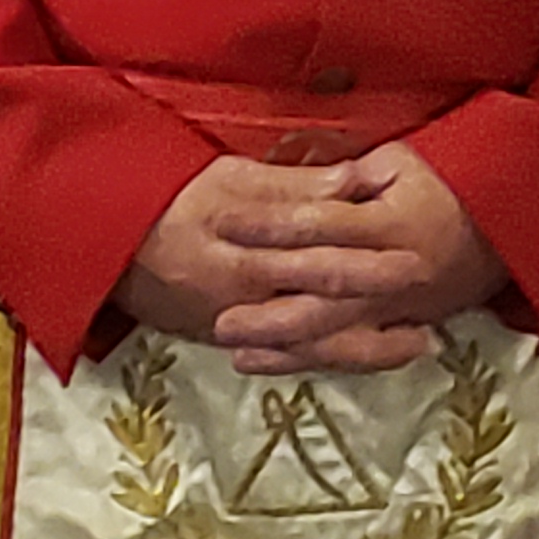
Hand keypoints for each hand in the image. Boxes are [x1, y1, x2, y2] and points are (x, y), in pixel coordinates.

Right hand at [112, 154, 394, 361]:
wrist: (106, 246)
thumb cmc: (172, 201)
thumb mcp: (229, 179)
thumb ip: (295, 185)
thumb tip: (355, 181)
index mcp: (248, 247)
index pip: (319, 256)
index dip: (369, 261)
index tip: (417, 259)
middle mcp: (246, 294)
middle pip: (323, 307)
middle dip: (380, 310)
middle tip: (432, 311)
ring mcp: (239, 325)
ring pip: (312, 345)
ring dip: (366, 348)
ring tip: (419, 344)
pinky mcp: (231, 340)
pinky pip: (288, 357)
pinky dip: (329, 359)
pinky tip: (365, 356)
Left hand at [202, 141, 506, 374]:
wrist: (509, 229)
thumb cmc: (451, 184)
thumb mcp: (406, 162)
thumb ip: (355, 174)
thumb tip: (311, 180)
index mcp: (389, 222)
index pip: (321, 223)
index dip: (272, 225)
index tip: (227, 224)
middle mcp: (392, 270)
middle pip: (323, 289)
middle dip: (270, 304)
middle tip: (220, 316)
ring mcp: (397, 306)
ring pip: (334, 331)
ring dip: (283, 344)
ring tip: (232, 349)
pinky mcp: (399, 326)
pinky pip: (351, 351)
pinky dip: (309, 361)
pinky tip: (268, 364)